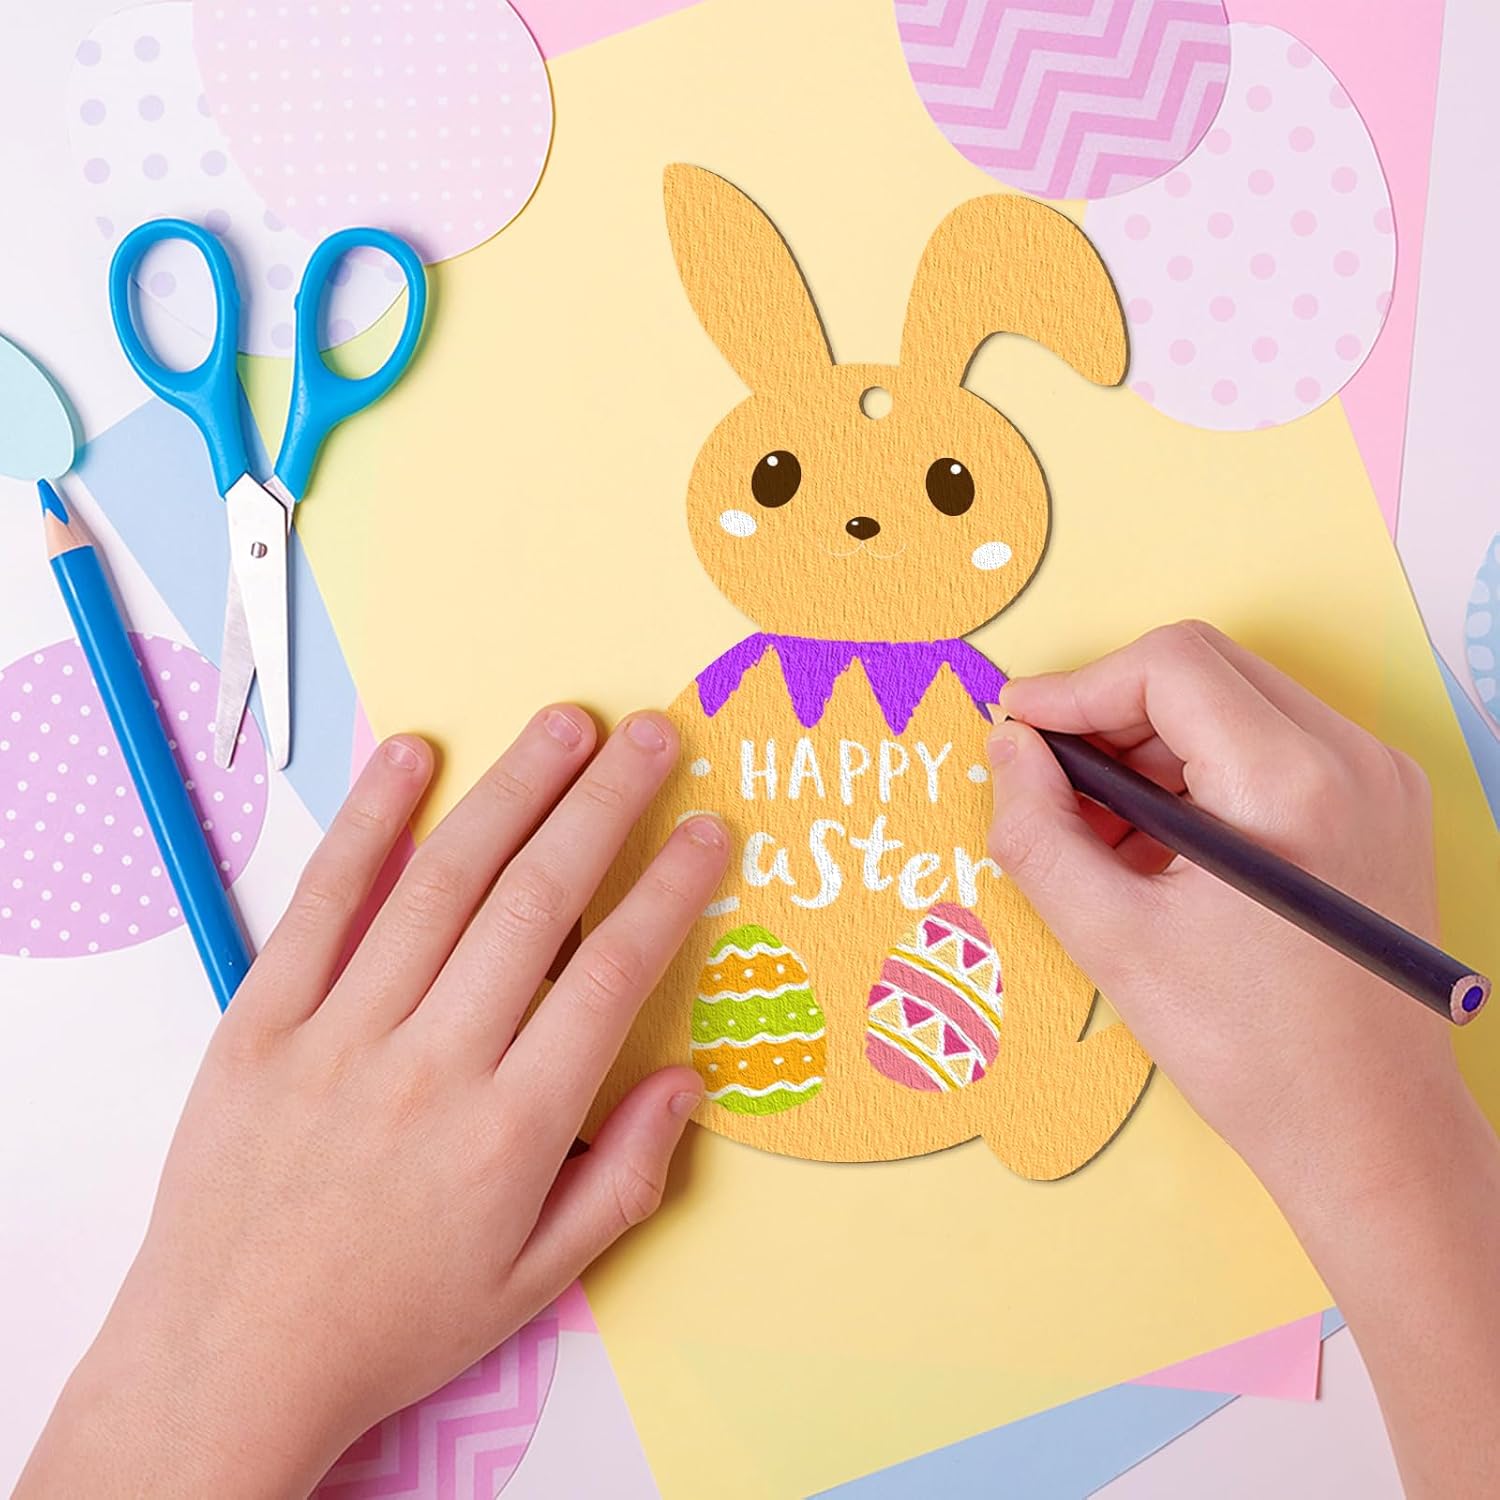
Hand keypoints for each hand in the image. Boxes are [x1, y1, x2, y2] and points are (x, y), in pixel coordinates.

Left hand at [18, 707, 727, 1499]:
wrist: (228, 1360)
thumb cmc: (392, 1324)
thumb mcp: (534, 1282)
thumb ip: (625, 1179)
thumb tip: (687, 1081)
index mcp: (511, 1131)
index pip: (613, 974)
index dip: (671, 890)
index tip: (708, 833)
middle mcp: (433, 1065)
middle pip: (537, 902)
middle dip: (607, 804)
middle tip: (654, 734)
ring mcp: (339, 1034)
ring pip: (443, 883)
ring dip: (514, 789)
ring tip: (568, 723)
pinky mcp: (261, 1020)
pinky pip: (322, 901)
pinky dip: (369, 820)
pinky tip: (414, 755)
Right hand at [985, 622, 1499, 1499]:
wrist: (1371, 1132)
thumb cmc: (1250, 1051)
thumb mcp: (1115, 941)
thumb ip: (1039, 831)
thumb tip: (1009, 750)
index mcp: (1290, 783)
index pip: (1169, 665)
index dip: (1077, 687)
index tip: (1019, 732)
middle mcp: (1352, 760)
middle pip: (1204, 671)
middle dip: (1111, 713)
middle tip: (1051, 781)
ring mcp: (1378, 781)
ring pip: (1236, 703)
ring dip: (1152, 746)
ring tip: (1099, 829)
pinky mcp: (1381, 809)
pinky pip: (1273, 747)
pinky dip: (1201, 773)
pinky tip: (1157, 843)